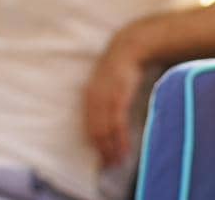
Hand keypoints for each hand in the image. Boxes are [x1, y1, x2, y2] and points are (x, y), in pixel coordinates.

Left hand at [83, 41, 142, 167]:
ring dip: (111, 149)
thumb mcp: (104, 84)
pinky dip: (120, 140)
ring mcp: (106, 99)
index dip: (93, 143)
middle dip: (101, 150)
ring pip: (106, 132)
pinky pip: (118, 124)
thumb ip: (102, 101)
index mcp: (88, 96)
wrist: (127, 49)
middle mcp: (93, 99)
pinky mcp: (119, 98)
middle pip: (95, 132)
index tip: (98, 158)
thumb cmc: (117, 68)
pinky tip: (124, 150)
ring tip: (116, 162)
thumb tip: (105, 121)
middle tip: (107, 166)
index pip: (88, 126)